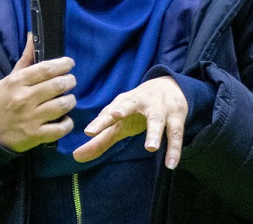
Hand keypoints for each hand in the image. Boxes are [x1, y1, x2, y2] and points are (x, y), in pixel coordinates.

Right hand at [0, 34, 76, 152]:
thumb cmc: (1, 101)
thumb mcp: (10, 78)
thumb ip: (26, 59)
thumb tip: (33, 36)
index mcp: (18, 82)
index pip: (46, 68)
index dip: (63, 64)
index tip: (69, 63)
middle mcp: (25, 99)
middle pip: (58, 85)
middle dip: (70, 81)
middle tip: (70, 81)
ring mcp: (31, 118)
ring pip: (62, 105)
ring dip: (70, 100)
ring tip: (68, 99)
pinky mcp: (35, 135)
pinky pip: (61, 128)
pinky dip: (67, 123)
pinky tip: (64, 118)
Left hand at [72, 76, 186, 168]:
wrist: (169, 86)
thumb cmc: (137, 109)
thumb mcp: (119, 123)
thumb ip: (100, 140)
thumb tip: (76, 157)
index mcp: (123, 103)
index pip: (109, 112)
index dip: (99, 122)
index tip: (88, 132)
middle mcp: (139, 102)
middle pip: (129, 105)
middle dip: (122, 110)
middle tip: (115, 116)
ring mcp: (159, 109)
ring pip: (157, 120)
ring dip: (154, 132)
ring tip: (150, 147)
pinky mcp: (176, 117)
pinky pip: (176, 134)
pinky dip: (174, 149)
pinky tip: (171, 165)